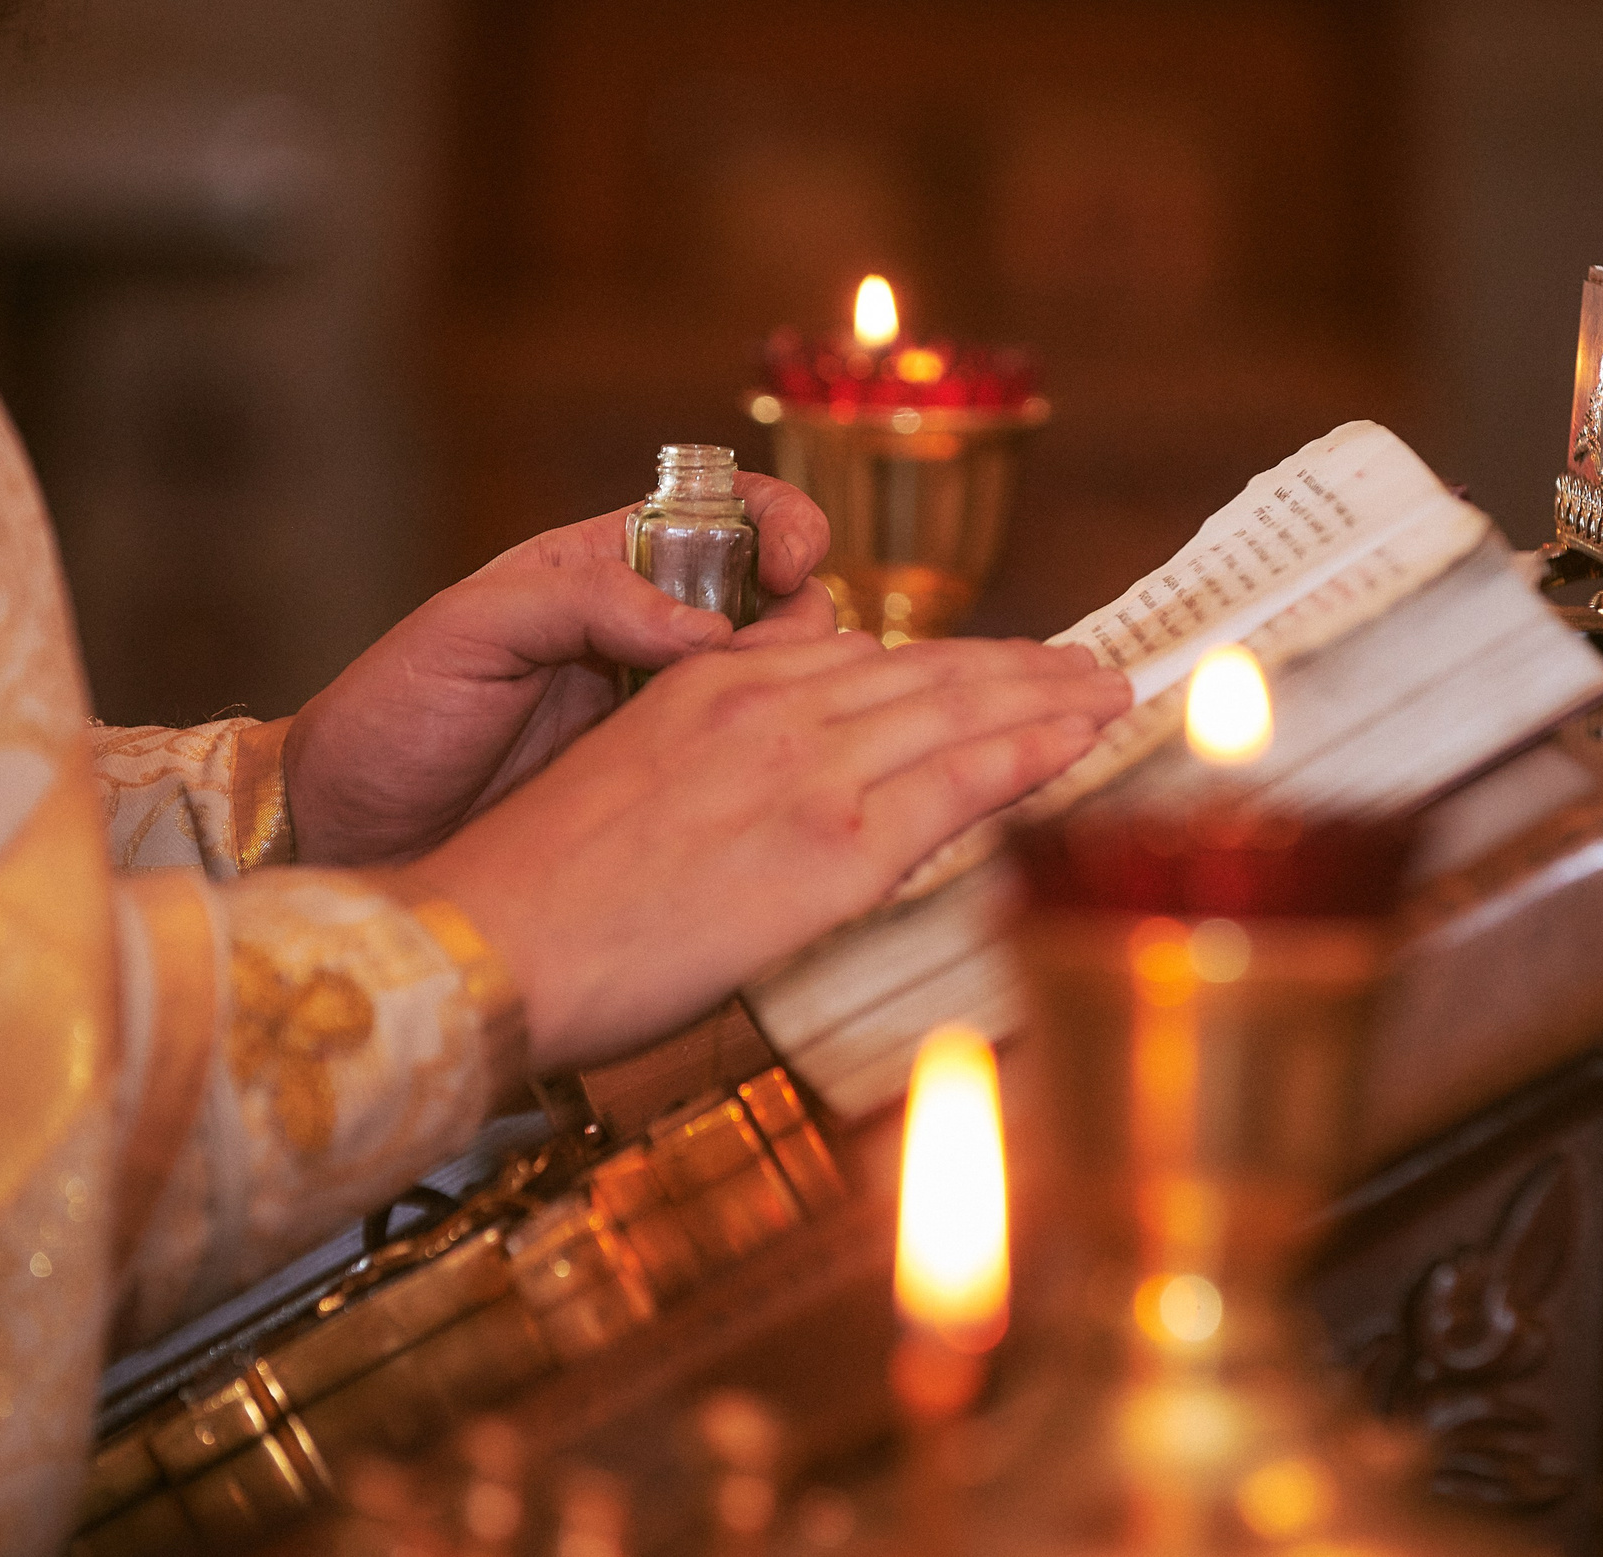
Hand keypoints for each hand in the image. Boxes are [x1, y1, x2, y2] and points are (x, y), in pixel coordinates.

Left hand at [283, 476, 834, 864]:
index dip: (781, 525)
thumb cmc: (390, 715)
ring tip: (763, 729)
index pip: (728, 517)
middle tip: (767, 668)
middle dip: (804, 622)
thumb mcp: (468, 629)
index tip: (794, 562)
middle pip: (778, 604)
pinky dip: (773, 763)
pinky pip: (743, 765)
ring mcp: (661, 715)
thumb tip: (703, 630)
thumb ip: (580, 601)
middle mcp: (650, 635)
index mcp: (607, 568)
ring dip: (797, 696)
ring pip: (775, 688)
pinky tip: (765, 781)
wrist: (349, 831)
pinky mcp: (663, 791)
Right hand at [415, 636, 1132, 1071]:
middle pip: (929, 672)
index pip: (868, 659)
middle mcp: (774, 707)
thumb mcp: (632, 771)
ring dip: (1049, 698)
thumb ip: (717, 745)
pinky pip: (959, 783)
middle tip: (1090, 667)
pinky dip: (1033, 751)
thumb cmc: (542, 890)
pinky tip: (1085, 739)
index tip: (1003, 665)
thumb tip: (784, 757)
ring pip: (960, 711)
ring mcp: (809, 770)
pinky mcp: (833, 846)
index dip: (950, 662)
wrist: (491, 944)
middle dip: (1020, 669)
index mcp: (721, 687)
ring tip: (1110, 694)